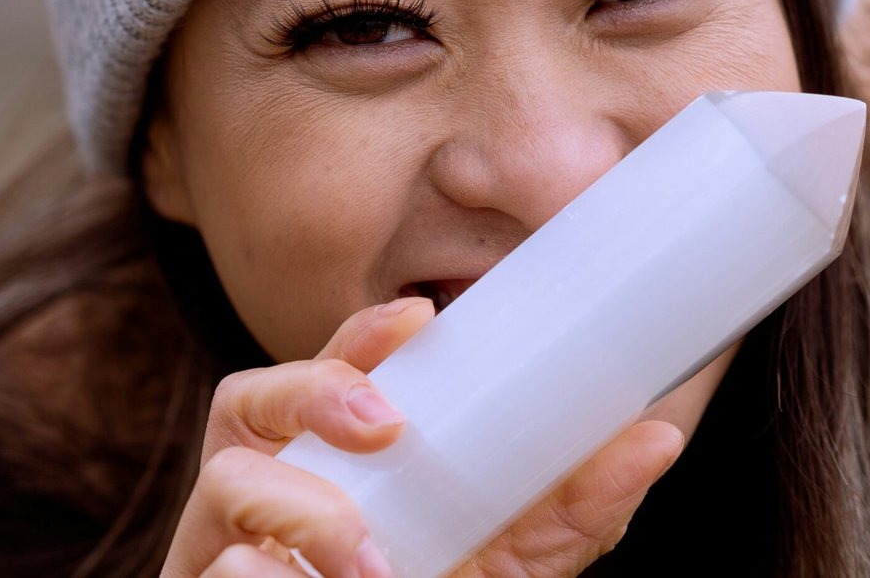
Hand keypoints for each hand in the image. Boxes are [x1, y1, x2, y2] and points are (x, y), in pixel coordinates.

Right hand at [159, 296, 684, 577]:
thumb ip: (574, 506)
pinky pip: (212, 566)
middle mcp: (268, 476)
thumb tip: (657, 438)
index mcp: (330, 448)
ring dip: (300, 507)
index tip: (421, 316)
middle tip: (385, 421)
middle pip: (252, 395)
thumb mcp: (513, 555)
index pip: (333, 364)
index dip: (365, 332)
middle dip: (316, 389)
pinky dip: (251, 572)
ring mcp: (224, 537)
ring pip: (225, 480)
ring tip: (366, 558)